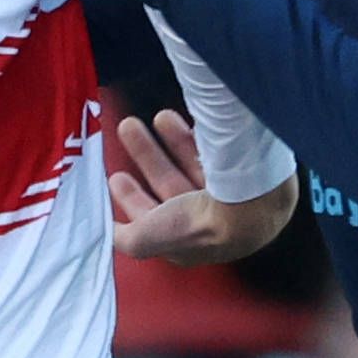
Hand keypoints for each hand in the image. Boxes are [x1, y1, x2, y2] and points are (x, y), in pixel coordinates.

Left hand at [106, 109, 292, 262]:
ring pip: (192, 163)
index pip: (154, 219)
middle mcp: (208, 220)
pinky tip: (191, 121)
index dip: (133, 198)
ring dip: (171, 140)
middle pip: (170, 183)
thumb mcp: (146, 237)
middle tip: (129, 128)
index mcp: (187, 241)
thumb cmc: (197, 223)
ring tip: (158, 116)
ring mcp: (228, 196)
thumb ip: (124, 237)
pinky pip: (217, 152)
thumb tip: (107, 231)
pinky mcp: (244, 173)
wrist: (249, 203)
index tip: (117, 177)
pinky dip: (200, 137)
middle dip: (148, 156)